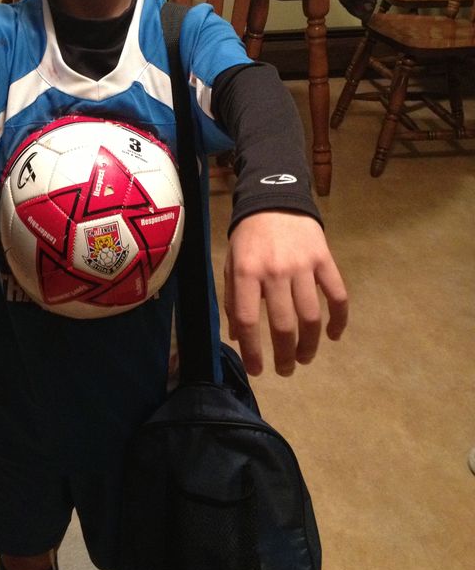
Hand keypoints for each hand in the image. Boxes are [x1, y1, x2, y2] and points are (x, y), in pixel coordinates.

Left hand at [224, 211, 347, 376]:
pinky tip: (333, 335)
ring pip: (311, 316)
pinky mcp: (324, 260)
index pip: (249, 320)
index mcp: (247, 272)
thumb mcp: (232, 264)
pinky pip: (337, 295)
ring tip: (304, 358)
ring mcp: (303, 266)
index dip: (253, 350)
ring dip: (310, 344)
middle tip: (285, 370)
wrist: (275, 199)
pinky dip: (339, 319)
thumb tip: (238, 337)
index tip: (257, 370)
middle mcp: (275, 271)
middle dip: (285, 355)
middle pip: (284, 325)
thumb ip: (234, 299)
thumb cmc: (249, 237)